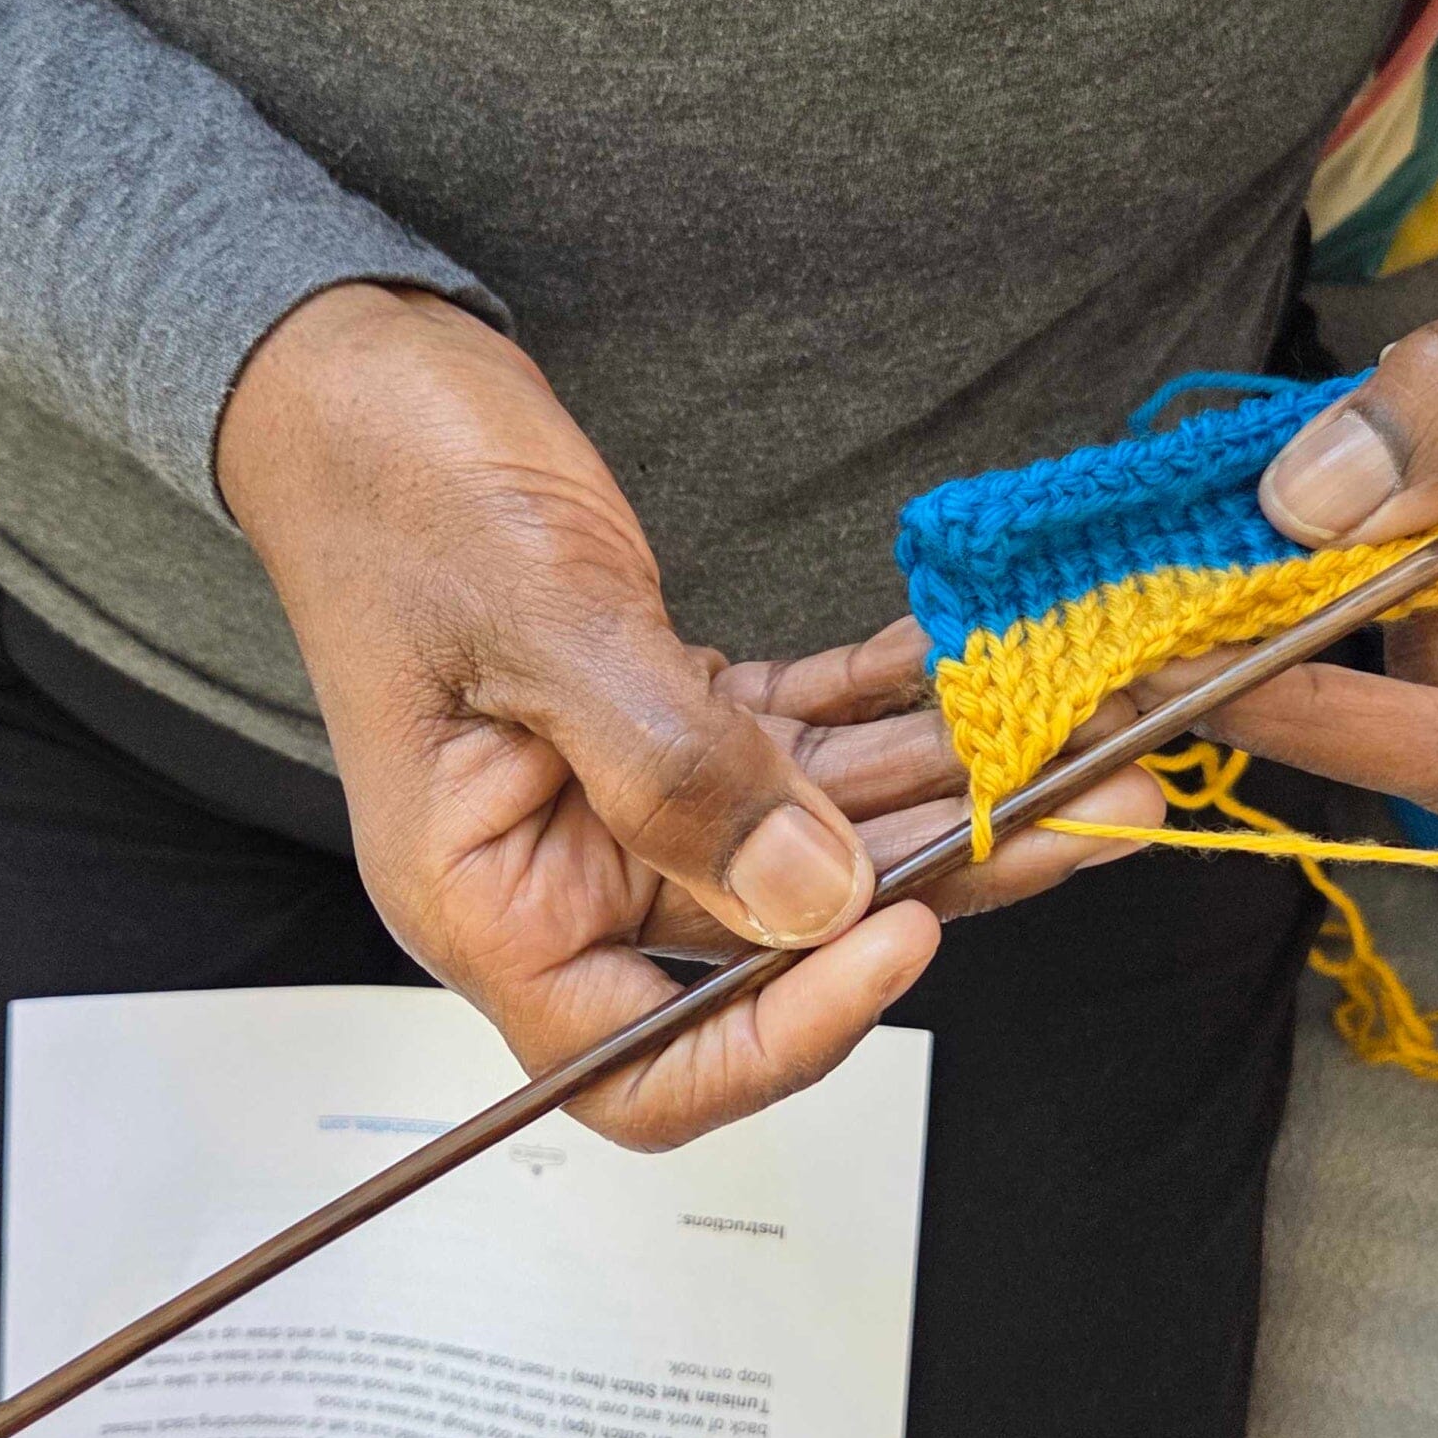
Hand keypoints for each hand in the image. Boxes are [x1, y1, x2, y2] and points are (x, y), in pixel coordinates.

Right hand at [221, 284, 1160, 1148]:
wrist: (351, 370)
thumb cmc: (389, 484)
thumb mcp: (534, 622)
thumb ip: (670, 771)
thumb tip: (809, 899)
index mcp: (485, 901)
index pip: (640, 1067)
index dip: (782, 1037)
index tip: (901, 939)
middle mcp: (558, 870)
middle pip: (766, 940)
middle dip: (931, 883)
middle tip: (1087, 814)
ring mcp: (616, 793)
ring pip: (807, 832)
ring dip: (939, 787)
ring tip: (1077, 740)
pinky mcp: (661, 711)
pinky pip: (796, 736)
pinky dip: (882, 705)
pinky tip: (968, 667)